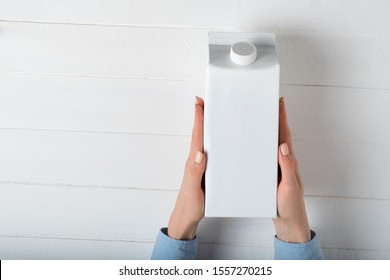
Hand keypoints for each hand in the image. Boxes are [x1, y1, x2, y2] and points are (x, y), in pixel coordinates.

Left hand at [167, 96, 205, 239]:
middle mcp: (196, 160)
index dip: (198, 118)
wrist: (186, 217)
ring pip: (205, 142)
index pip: (197, 136)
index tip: (199, 102)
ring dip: (207, 127)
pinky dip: (213, 142)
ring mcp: (200, 165)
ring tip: (213, 114)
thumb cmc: (189, 204)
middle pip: (200, 134)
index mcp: (193, 162)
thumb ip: (195, 172)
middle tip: (204, 101)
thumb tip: (200, 153)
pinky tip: (219, 141)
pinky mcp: (205, 171)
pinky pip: (210, 152)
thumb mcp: (193, 189)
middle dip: (202, 117)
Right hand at [272, 97, 310, 242]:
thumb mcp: (289, 187)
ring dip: (267, 130)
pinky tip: (254, 144)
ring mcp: (278, 168)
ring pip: (271, 144)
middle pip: (279, 135)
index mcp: (289, 161)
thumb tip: (282, 145)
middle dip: (275, 118)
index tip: (279, 102)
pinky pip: (265, 155)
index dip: (282, 118)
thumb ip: (287, 167)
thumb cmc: (290, 206)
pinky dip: (261, 145)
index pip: (285, 135)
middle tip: (268, 103)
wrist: (289, 223)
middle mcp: (284, 161)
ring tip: (259, 117)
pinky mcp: (271, 174)